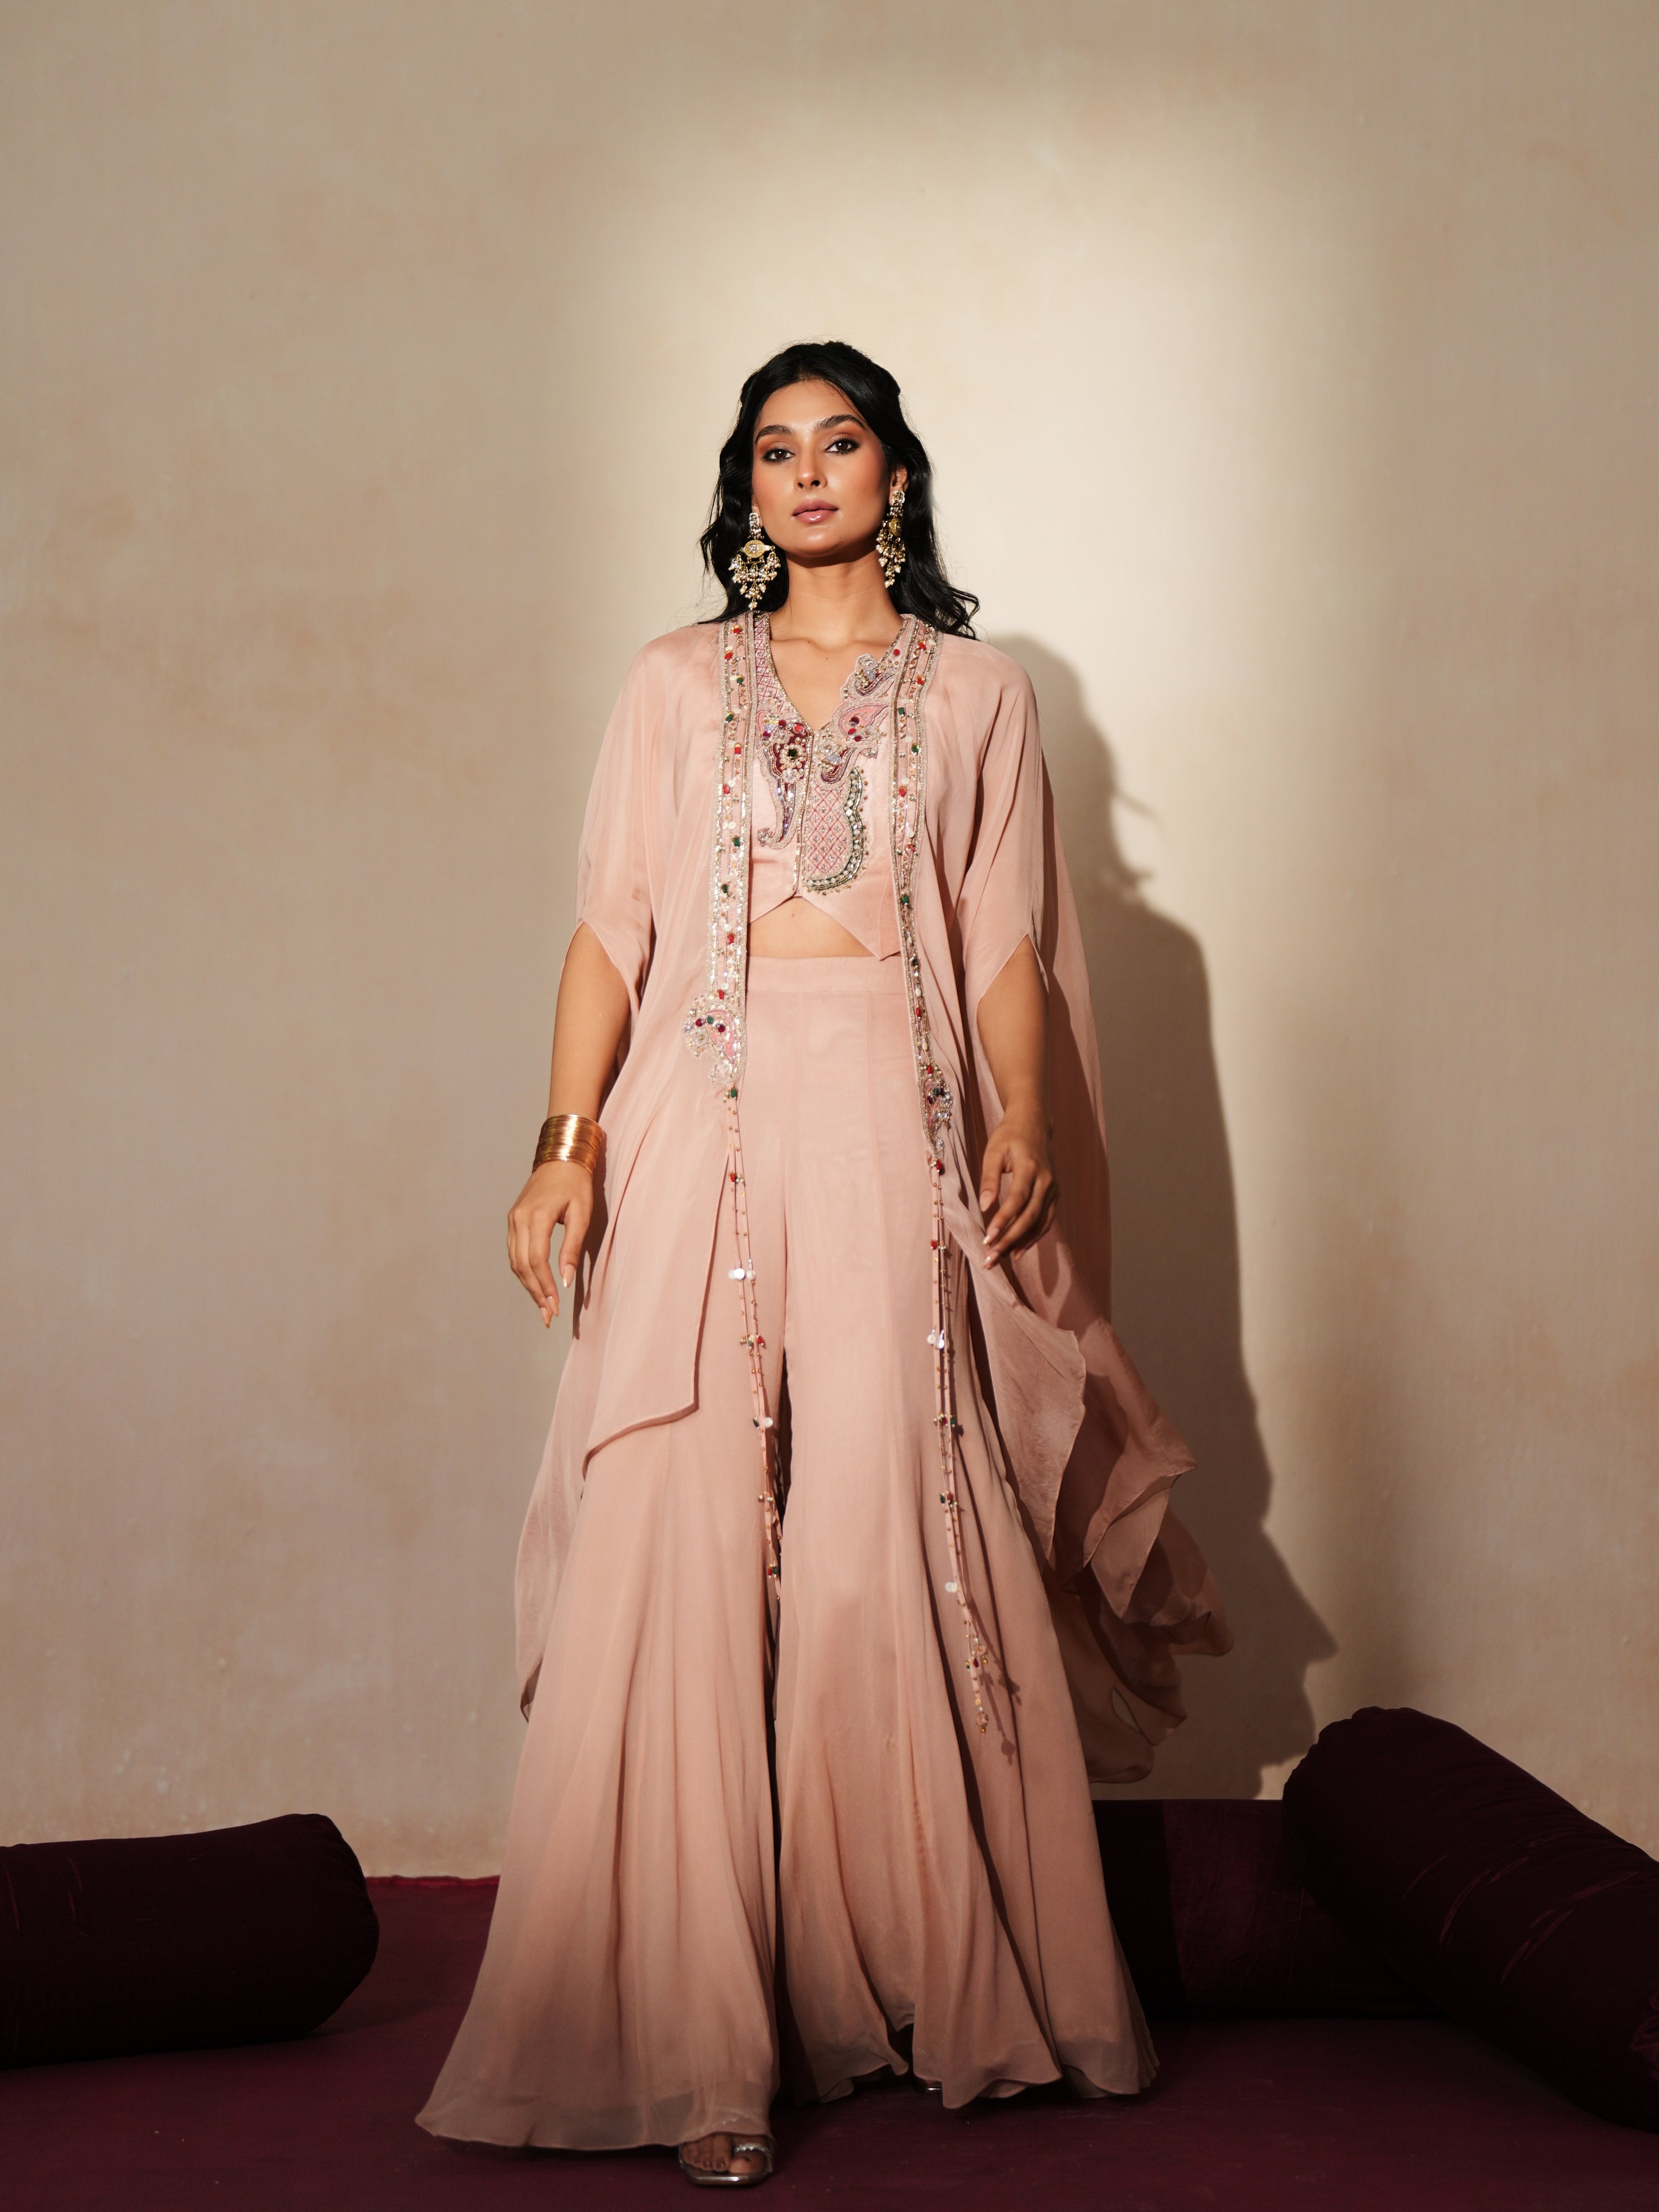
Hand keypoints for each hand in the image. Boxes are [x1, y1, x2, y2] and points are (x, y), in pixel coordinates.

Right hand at [507, 1160, 594, 1324]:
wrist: (560, 1157)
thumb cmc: (577, 1184)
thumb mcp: (582, 1213)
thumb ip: (572, 1247)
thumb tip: (567, 1281)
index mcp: (536, 1217)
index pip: (537, 1261)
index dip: (545, 1287)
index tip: (555, 1306)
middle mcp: (519, 1219)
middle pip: (522, 1266)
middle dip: (536, 1293)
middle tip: (548, 1315)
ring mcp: (512, 1219)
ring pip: (515, 1262)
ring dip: (528, 1286)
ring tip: (542, 1306)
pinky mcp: (513, 1219)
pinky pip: (514, 1252)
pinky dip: (523, 1271)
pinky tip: (535, 1284)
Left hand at [978, 1103, 1057, 1263]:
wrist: (1034, 1124)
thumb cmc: (1009, 1136)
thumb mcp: (994, 1152)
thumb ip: (990, 1179)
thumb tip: (985, 1207)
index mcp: (1030, 1167)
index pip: (1017, 1200)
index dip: (1003, 1221)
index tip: (987, 1239)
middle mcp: (1046, 1181)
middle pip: (1029, 1217)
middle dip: (1009, 1240)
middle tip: (990, 1259)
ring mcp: (1053, 1189)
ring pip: (1039, 1223)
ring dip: (1020, 1243)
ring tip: (1000, 1259)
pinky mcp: (1054, 1195)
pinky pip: (1045, 1221)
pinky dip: (1033, 1237)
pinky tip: (1018, 1251)